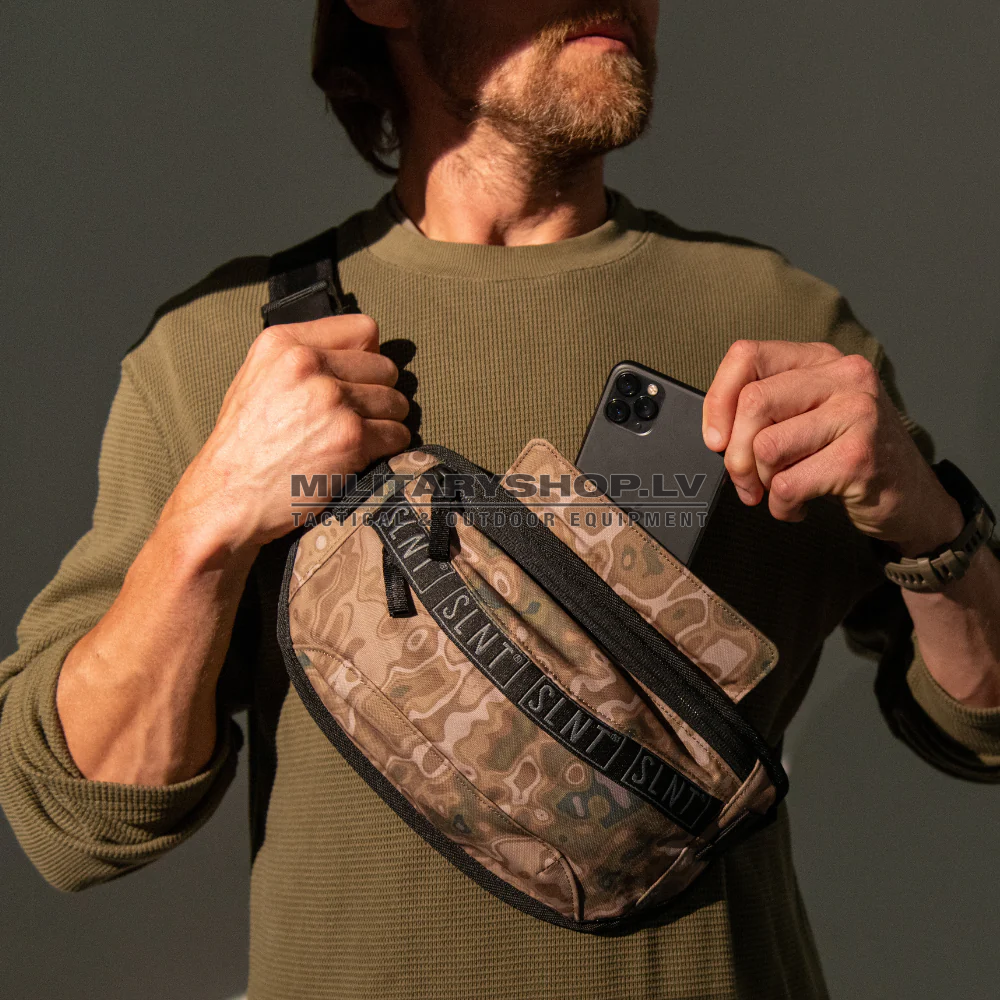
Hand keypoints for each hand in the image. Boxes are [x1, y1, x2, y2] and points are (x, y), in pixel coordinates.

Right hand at [164, 313, 409, 551]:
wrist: (227, 498)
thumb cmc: (242, 445)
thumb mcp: (257, 379)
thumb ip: (303, 357)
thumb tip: (361, 351)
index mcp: (284, 343)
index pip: (363, 329)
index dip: (369, 356)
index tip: (362, 377)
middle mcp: (309, 364)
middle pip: (385, 367)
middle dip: (379, 394)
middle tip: (359, 416)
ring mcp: (332, 400)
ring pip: (396, 402)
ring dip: (386, 422)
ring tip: (358, 438)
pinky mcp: (350, 437)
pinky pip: (397, 434)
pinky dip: (388, 447)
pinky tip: (363, 456)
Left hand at [701, 340, 962, 555]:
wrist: (913, 499)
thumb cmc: (848, 457)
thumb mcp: (809, 416)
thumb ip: (767, 410)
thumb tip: (716, 433)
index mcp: (821, 359)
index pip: (747, 356)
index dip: (717, 400)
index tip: (716, 439)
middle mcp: (844, 376)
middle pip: (752, 403)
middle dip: (736, 454)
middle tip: (746, 481)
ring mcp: (857, 413)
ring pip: (766, 446)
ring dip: (761, 482)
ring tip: (779, 492)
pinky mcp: (859, 457)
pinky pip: (787, 484)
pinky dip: (781, 506)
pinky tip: (798, 507)